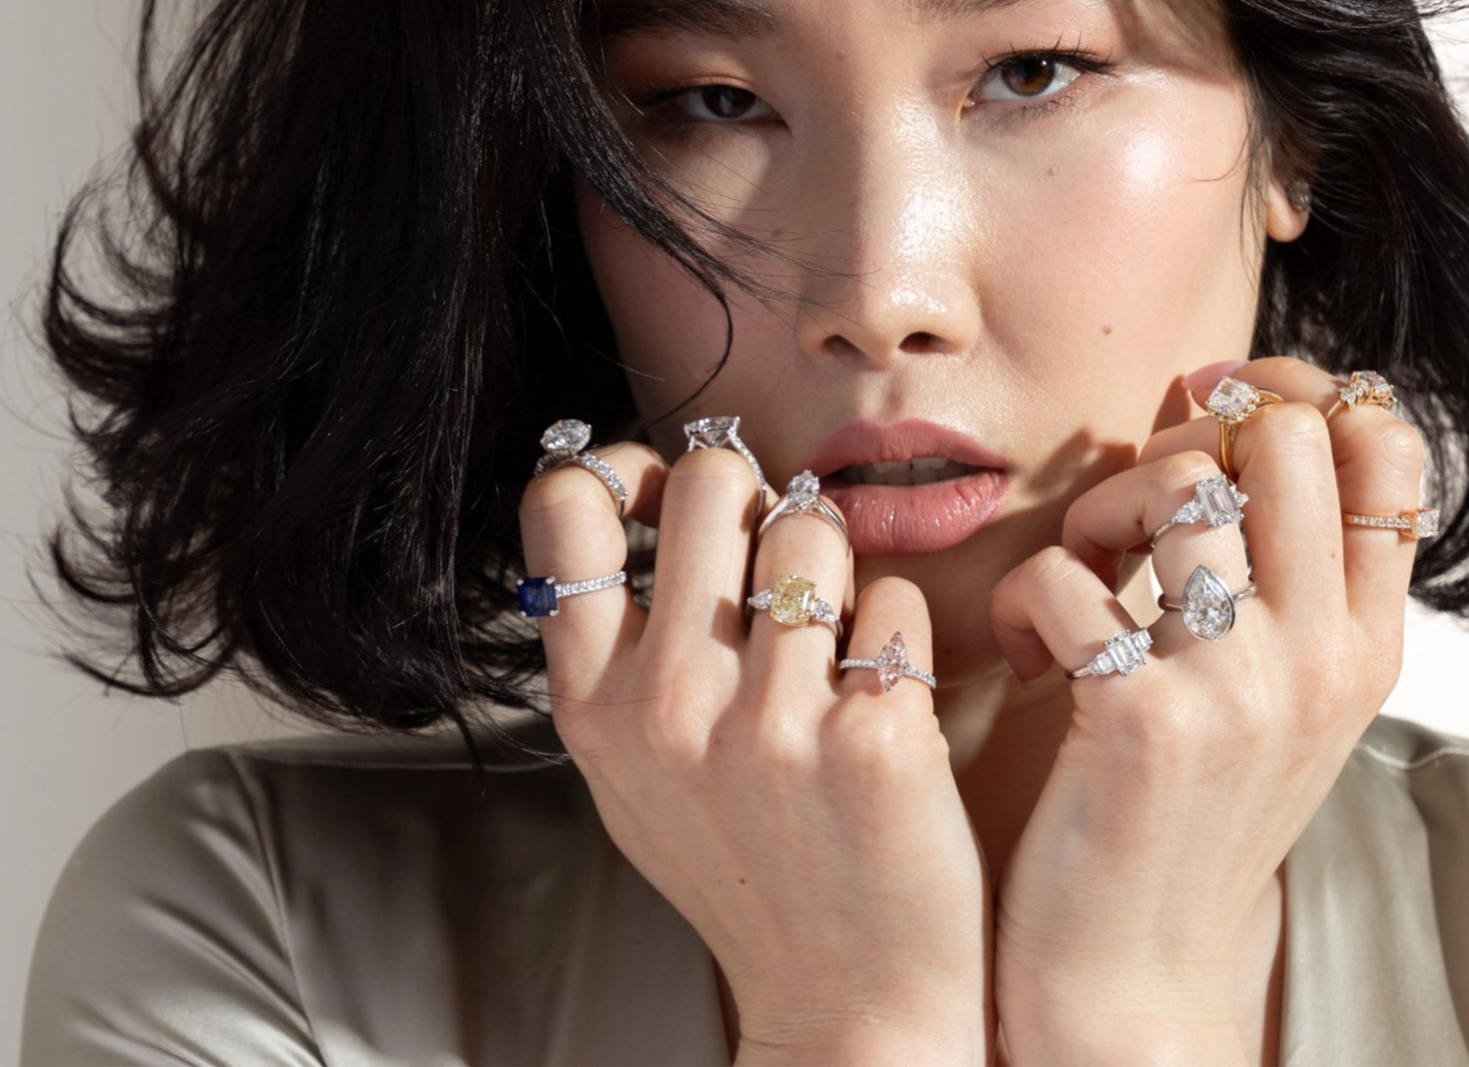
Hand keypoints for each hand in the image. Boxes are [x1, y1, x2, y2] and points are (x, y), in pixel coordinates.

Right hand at [519, 435, 992, 1064]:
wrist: (845, 1001)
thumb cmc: (748, 871)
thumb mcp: (637, 774)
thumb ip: (617, 653)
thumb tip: (617, 498)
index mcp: (597, 708)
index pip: (570, 507)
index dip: (622, 466)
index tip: (664, 491)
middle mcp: (671, 707)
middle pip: (711, 479)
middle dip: (754, 494)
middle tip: (776, 551)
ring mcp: (772, 723)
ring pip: (814, 527)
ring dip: (837, 563)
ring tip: (837, 635)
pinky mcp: (872, 737)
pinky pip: (895, 598)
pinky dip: (898, 632)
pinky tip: (885, 697)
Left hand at [986, 358, 1419, 1061]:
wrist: (1135, 978)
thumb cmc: (1184, 820)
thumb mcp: (1277, 702)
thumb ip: (1284, 582)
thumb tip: (1228, 425)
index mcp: (1365, 645)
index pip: (1385, 444)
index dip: (1291, 396)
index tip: (1208, 424)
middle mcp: (1323, 658)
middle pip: (1286, 435)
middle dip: (1185, 440)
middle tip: (1133, 516)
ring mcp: (1240, 689)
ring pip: (1178, 483)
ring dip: (1099, 508)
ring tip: (1079, 578)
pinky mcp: (1140, 721)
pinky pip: (1066, 575)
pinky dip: (1025, 600)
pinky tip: (1028, 658)